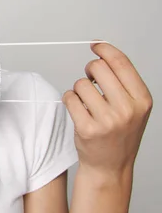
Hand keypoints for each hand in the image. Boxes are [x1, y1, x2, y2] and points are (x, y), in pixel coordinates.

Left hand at [62, 41, 152, 175]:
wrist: (110, 166)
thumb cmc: (120, 134)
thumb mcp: (134, 107)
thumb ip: (123, 81)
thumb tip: (103, 52)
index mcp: (142, 100)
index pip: (121, 62)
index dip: (105, 49)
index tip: (96, 46)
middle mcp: (127, 109)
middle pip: (98, 68)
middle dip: (90, 70)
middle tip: (90, 79)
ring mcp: (108, 120)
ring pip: (81, 83)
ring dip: (79, 89)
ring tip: (87, 102)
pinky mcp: (88, 128)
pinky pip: (69, 98)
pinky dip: (70, 100)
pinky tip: (78, 110)